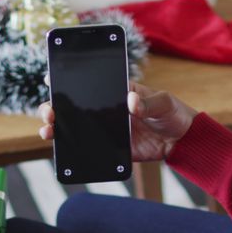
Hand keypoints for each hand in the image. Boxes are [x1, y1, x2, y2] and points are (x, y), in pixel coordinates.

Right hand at [38, 82, 197, 161]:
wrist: (183, 142)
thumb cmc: (173, 113)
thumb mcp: (164, 102)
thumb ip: (148, 102)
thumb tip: (131, 101)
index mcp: (116, 91)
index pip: (88, 84)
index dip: (67, 82)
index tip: (50, 80)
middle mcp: (106, 109)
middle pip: (74, 107)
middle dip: (55, 108)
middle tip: (49, 112)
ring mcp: (106, 129)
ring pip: (76, 128)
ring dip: (58, 129)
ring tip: (49, 131)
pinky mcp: (111, 148)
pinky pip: (89, 150)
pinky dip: (75, 151)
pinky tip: (64, 151)